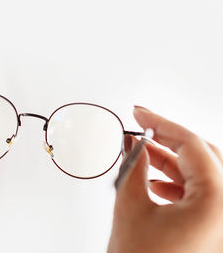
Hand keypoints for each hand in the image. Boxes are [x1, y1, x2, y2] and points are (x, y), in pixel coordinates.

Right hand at [108, 107, 222, 252]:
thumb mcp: (131, 206)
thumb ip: (134, 166)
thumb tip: (135, 143)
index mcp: (218, 202)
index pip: (192, 145)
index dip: (161, 123)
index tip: (140, 113)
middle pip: (204, 157)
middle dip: (169, 141)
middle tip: (143, 127)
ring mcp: (222, 222)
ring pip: (202, 176)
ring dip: (171, 162)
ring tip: (141, 154)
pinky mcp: (212, 230)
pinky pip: (200, 196)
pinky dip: (177, 184)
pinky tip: (154, 181)